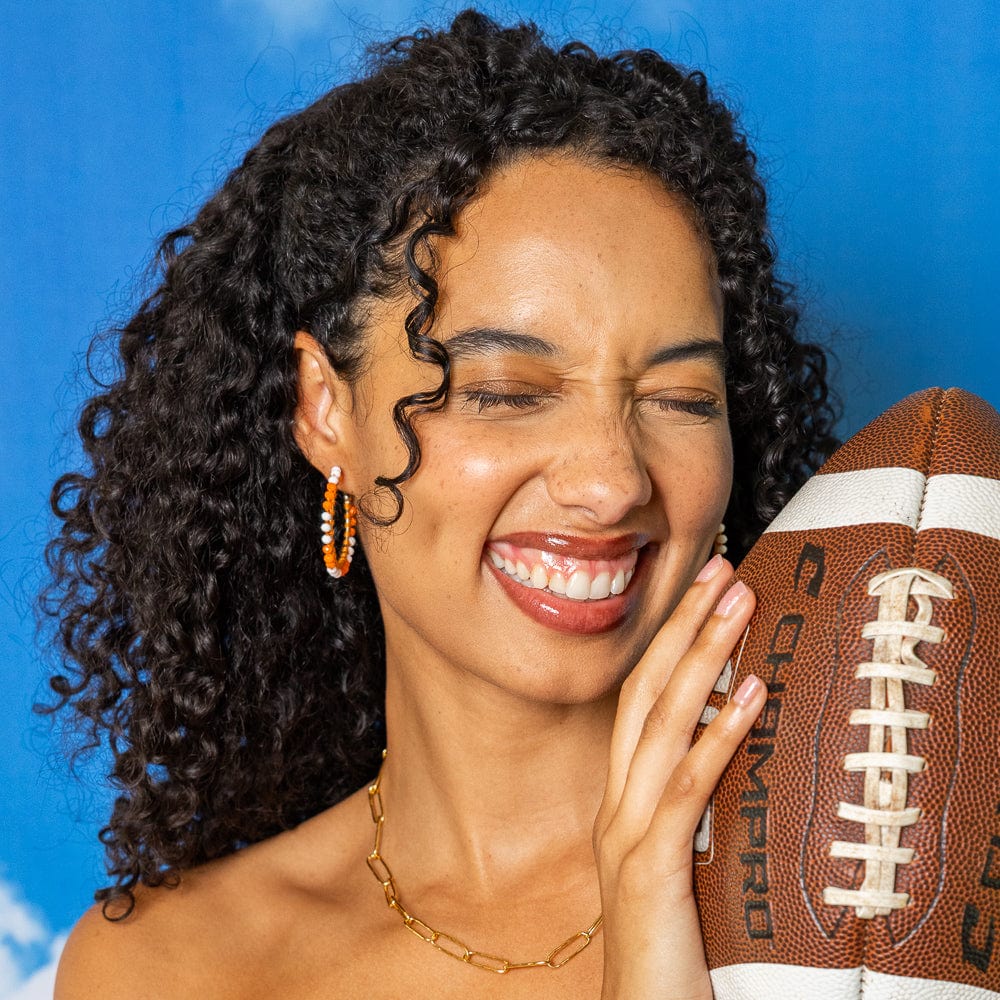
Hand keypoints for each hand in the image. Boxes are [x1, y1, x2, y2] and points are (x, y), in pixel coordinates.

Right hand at [594, 555, 765, 999]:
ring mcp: (625, 835)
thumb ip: (685, 807)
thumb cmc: (667, 948)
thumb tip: (727, 743)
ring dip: (703, 657)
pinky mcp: (648, 868)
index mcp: (619, 800)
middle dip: (682, 626)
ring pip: (662, 724)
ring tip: (739, 603)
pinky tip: (751, 695)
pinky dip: (719, 736)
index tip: (703, 591)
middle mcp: (614, 805)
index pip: (640, 701)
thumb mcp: (674, 864)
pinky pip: (687, 790)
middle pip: (645, 694)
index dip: (668, 642)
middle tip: (722, 567)